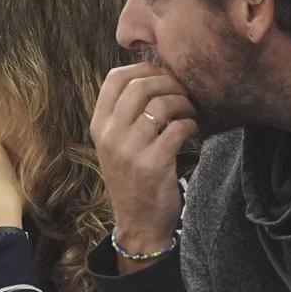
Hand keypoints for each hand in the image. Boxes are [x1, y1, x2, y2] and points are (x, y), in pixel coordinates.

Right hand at [91, 62, 195, 265]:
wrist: (138, 223)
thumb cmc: (133, 178)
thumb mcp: (116, 145)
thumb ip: (125, 114)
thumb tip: (152, 74)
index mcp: (98, 126)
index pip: (115, 78)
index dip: (143, 68)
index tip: (161, 76)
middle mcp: (109, 135)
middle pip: (140, 85)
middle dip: (169, 82)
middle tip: (183, 92)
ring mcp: (129, 150)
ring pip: (161, 104)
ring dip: (183, 102)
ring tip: (189, 111)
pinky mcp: (152, 164)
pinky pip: (177, 128)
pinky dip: (191, 124)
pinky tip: (192, 130)